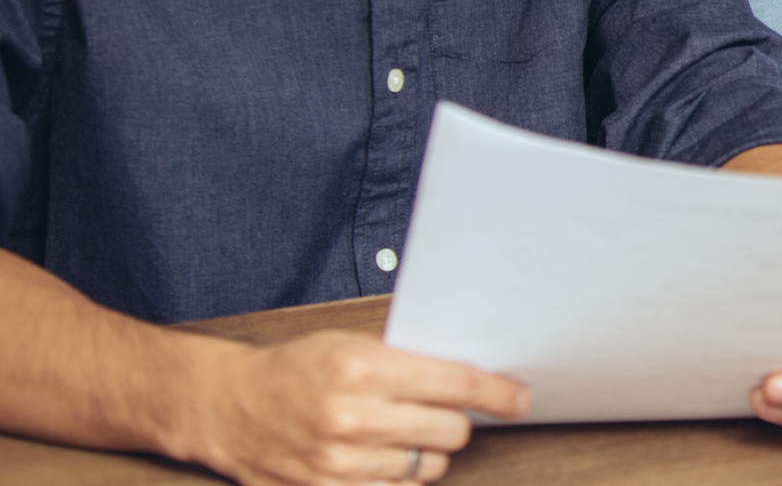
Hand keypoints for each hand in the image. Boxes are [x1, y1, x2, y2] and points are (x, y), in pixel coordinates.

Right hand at [181, 330, 526, 485]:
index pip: (456, 384)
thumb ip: (409, 361)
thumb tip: (473, 379)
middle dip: (455, 421)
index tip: (519, 399)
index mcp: (363, 368)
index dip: (497, 393)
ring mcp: (338, 463)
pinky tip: (382, 459)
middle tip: (439, 411)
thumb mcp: (350, 344)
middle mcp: (352, 417)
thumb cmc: (293, 369)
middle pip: (451, 432)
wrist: (227, 406)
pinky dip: (400, 479)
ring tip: (397, 433)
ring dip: (425, 452)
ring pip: (428, 468)